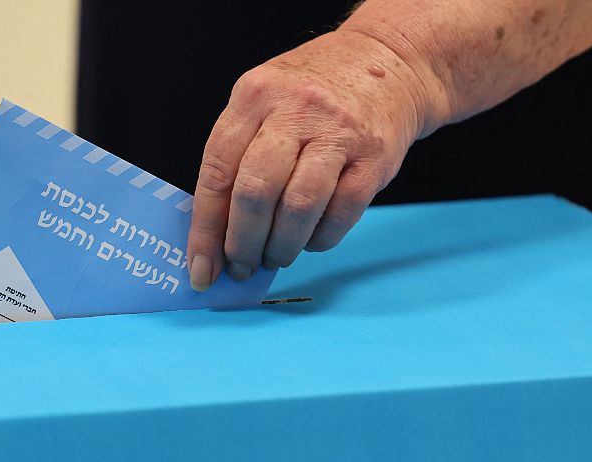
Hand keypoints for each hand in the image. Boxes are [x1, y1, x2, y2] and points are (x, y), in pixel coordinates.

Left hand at [186, 28, 437, 289]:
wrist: (389, 62)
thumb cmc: (313, 96)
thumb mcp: (264, 103)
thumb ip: (238, 157)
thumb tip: (216, 235)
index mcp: (254, 96)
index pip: (217, 172)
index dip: (206, 229)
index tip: (201, 268)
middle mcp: (295, 109)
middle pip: (256, 192)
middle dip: (243, 244)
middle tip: (242, 267)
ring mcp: (338, 132)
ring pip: (299, 207)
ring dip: (281, 247)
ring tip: (276, 257)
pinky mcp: (375, 156)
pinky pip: (341, 213)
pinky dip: (320, 239)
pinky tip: (310, 240)